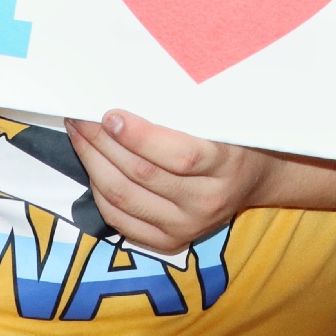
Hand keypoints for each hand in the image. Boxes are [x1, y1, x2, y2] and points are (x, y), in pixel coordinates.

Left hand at [65, 110, 279, 254]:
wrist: (257, 179)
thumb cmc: (236, 136)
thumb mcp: (225, 118)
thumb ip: (188, 111)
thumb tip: (131, 93)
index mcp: (225, 165)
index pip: (179, 156)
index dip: (140, 137)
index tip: (110, 115)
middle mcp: (206, 202)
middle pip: (141, 175)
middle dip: (102, 143)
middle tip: (81, 117)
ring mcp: (185, 227)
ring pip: (124, 198)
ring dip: (93, 164)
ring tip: (79, 136)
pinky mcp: (168, 242)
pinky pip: (120, 220)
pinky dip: (99, 193)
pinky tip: (92, 167)